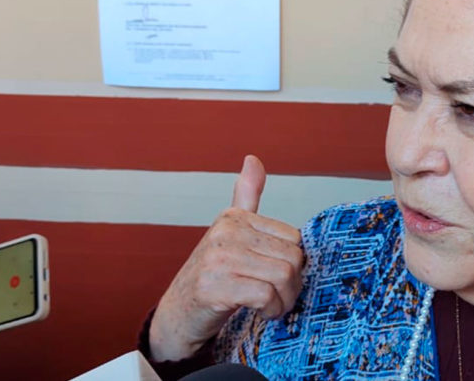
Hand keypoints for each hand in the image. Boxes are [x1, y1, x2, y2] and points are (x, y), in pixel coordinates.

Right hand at [148, 155, 304, 361]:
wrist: (179, 313)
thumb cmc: (212, 274)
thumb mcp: (230, 231)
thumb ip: (246, 196)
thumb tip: (253, 159)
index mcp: (233, 217)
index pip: (294, 237)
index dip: (294, 263)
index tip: (279, 277)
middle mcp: (225, 232)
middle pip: (292, 258)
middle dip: (293, 285)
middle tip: (279, 297)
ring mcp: (219, 259)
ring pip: (283, 277)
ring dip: (284, 300)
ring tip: (272, 306)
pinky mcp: (216, 287)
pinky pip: (266, 296)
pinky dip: (271, 310)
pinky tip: (261, 313)